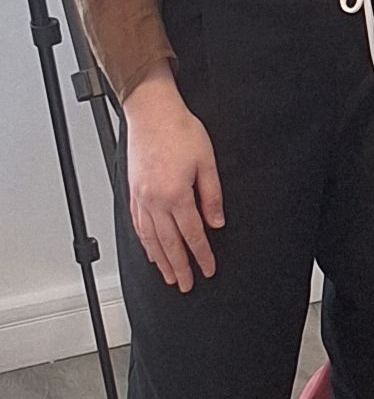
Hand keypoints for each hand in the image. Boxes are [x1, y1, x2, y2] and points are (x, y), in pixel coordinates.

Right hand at [121, 64, 222, 292]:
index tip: (208, 270)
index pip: (192, 234)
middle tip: (186, 285)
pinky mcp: (133, 192)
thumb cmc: (180, 131)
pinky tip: (150, 250)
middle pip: (168, 243)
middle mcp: (155, 202)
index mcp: (176, 195)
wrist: (152, 113)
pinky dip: (144, 242)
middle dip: (179, 267)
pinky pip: (138, 225)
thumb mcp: (207, 162)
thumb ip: (212, 196)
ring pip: (150, 238)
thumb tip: (216, 222)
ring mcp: (141, 198)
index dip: (201, 255)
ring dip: (160, 260)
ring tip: (168, 276)